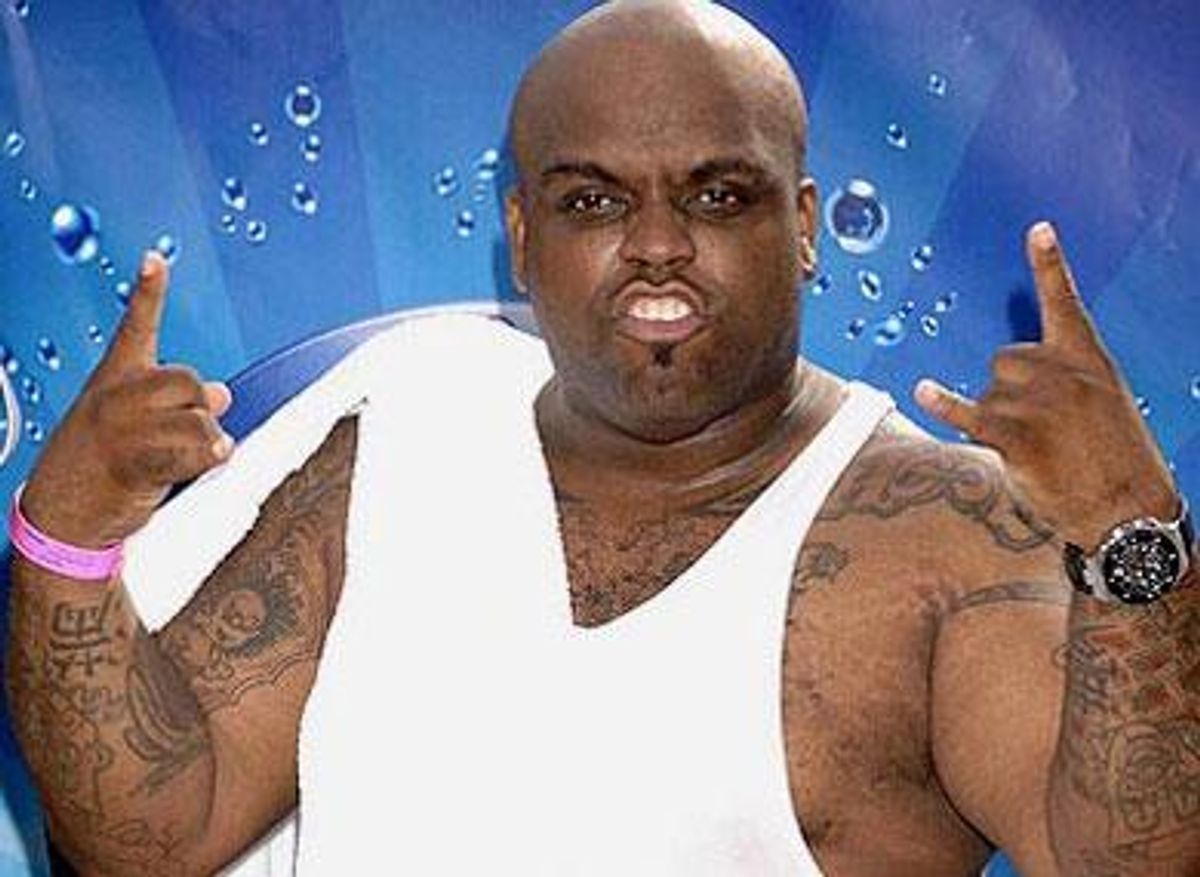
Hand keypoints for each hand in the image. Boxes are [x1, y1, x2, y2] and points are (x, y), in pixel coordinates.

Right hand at [19, 252, 233, 547]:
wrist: (62, 513)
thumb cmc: (102, 462)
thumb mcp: (134, 421)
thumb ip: (177, 400)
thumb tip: (224, 392)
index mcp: (115, 377)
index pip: (136, 326)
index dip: (149, 291)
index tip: (155, 259)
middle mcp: (118, 397)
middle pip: (188, 381)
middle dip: (201, 405)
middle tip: (195, 428)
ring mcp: (125, 430)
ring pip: (198, 418)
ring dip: (210, 439)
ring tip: (201, 452)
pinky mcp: (136, 463)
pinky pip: (194, 451)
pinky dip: (211, 457)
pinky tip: (212, 458)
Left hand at [914, 222, 1176, 547]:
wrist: (1130, 510)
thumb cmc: (1114, 460)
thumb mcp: (1103, 403)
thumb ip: (1064, 376)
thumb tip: (1008, 373)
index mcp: (1089, 359)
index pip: (1065, 303)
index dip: (1050, 265)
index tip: (1038, 228)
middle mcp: (1064, 372)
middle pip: (1002, 359)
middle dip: (1009, 391)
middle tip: (1044, 430)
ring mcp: (1042, 403)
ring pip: (988, 394)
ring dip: (997, 421)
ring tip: (1038, 451)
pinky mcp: (1020, 436)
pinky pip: (971, 414)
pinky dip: (946, 404)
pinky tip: (924, 391)